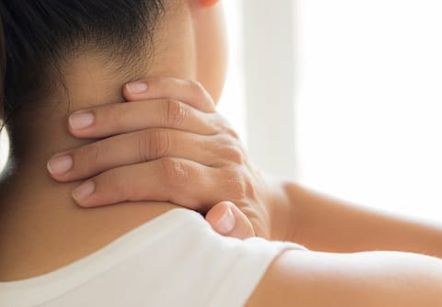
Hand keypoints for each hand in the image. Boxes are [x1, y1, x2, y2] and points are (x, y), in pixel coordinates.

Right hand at [47, 77, 289, 239]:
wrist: (258, 197)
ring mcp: (220, 127)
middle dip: (104, 153)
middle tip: (61, 165)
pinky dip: (157, 85)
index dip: (122, 183)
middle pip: (159, 141)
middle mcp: (224, 152)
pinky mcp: (215, 112)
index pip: (168, 176)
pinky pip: (187, 90)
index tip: (82, 195)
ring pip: (165, 111)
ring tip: (74, 124)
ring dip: (116, 116)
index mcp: (227, 186)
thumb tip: (221, 215)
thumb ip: (235, 231)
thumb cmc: (239, 223)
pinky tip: (126, 90)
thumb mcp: (242, 239)